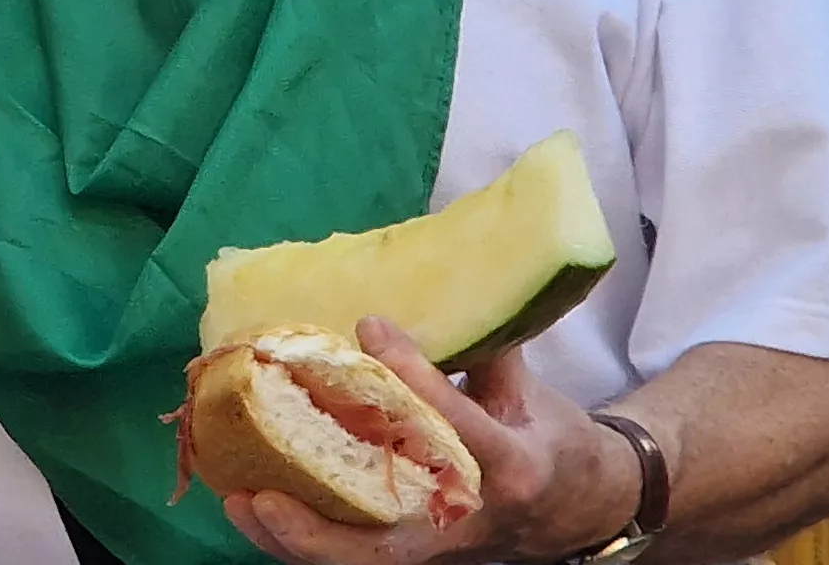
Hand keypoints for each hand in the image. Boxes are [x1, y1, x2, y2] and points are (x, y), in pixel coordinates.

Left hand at [223, 320, 638, 564]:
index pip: (452, 426)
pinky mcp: (425, 553)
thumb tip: (427, 291)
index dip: (412, 379)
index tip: (369, 328)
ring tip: (238, 501)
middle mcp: (472, 517)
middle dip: (320, 525)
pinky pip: (359, 554)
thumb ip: (479, 352)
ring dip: (298, 538)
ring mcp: (445, 545)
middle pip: (391, 541)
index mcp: (512, 467)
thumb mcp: (532, 393)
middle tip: (258, 490)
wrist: (590, 509)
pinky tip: (257, 507)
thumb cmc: (557, 443)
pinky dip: (307, 536)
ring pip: (364, 559)